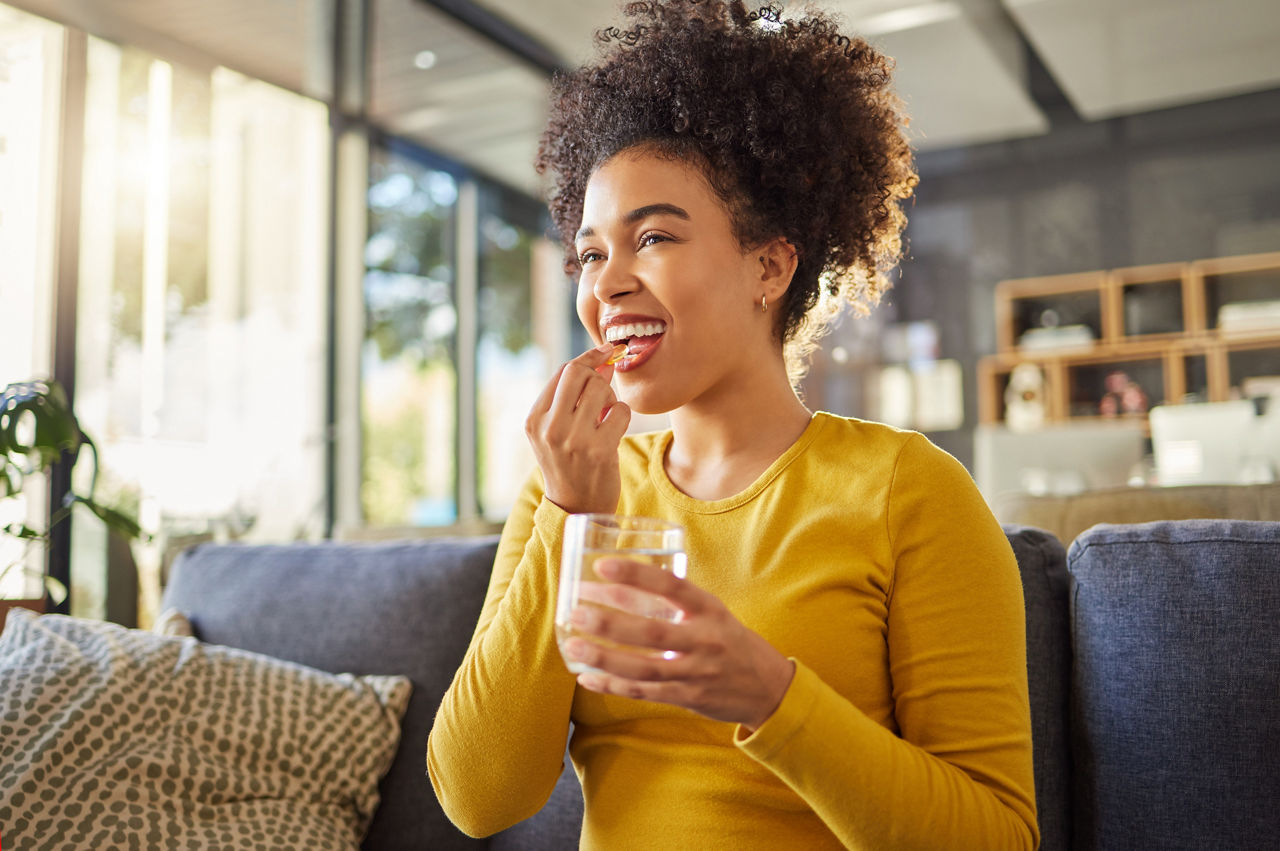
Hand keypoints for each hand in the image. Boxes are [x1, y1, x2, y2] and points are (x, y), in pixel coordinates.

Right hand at [525, 344, 631, 514]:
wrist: (577, 507)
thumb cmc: (570, 462)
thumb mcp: (557, 429)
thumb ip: (573, 396)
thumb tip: (604, 359)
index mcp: (534, 419)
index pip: (562, 371)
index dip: (588, 358)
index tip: (606, 352)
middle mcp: (549, 428)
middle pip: (579, 373)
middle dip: (598, 376)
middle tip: (602, 394)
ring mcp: (573, 440)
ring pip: (601, 389)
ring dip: (610, 398)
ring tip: (605, 416)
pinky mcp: (599, 451)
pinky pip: (620, 410)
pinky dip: (622, 415)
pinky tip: (614, 430)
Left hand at [563, 558, 795, 730]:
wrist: (768, 688)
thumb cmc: (729, 641)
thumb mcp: (712, 613)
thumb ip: (676, 602)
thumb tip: (621, 584)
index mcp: (710, 609)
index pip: (672, 586)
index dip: (636, 575)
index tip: (601, 566)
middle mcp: (705, 640)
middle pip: (652, 633)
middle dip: (610, 623)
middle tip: (576, 611)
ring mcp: (696, 672)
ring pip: (644, 667)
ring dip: (604, 658)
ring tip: (573, 646)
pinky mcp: (688, 698)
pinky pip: (645, 692)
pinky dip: (614, 686)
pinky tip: (587, 677)